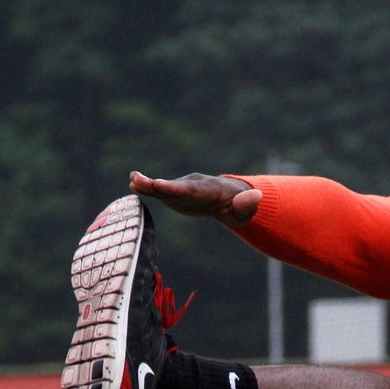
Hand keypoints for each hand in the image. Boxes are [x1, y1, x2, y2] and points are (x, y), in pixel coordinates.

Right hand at [129, 171, 262, 224]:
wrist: (227, 199)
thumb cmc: (237, 206)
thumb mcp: (244, 209)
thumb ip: (247, 204)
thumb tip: (257, 197)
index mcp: (206, 190)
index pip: (189, 190)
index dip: (174, 188)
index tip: (160, 186)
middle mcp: (190, 185)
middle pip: (172, 186)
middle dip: (156, 184)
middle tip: (137, 179)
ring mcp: (181, 189)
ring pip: (163, 187)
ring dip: (147, 185)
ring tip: (132, 180)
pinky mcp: (175, 194)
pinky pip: (160, 191)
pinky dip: (148, 189)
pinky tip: (133, 185)